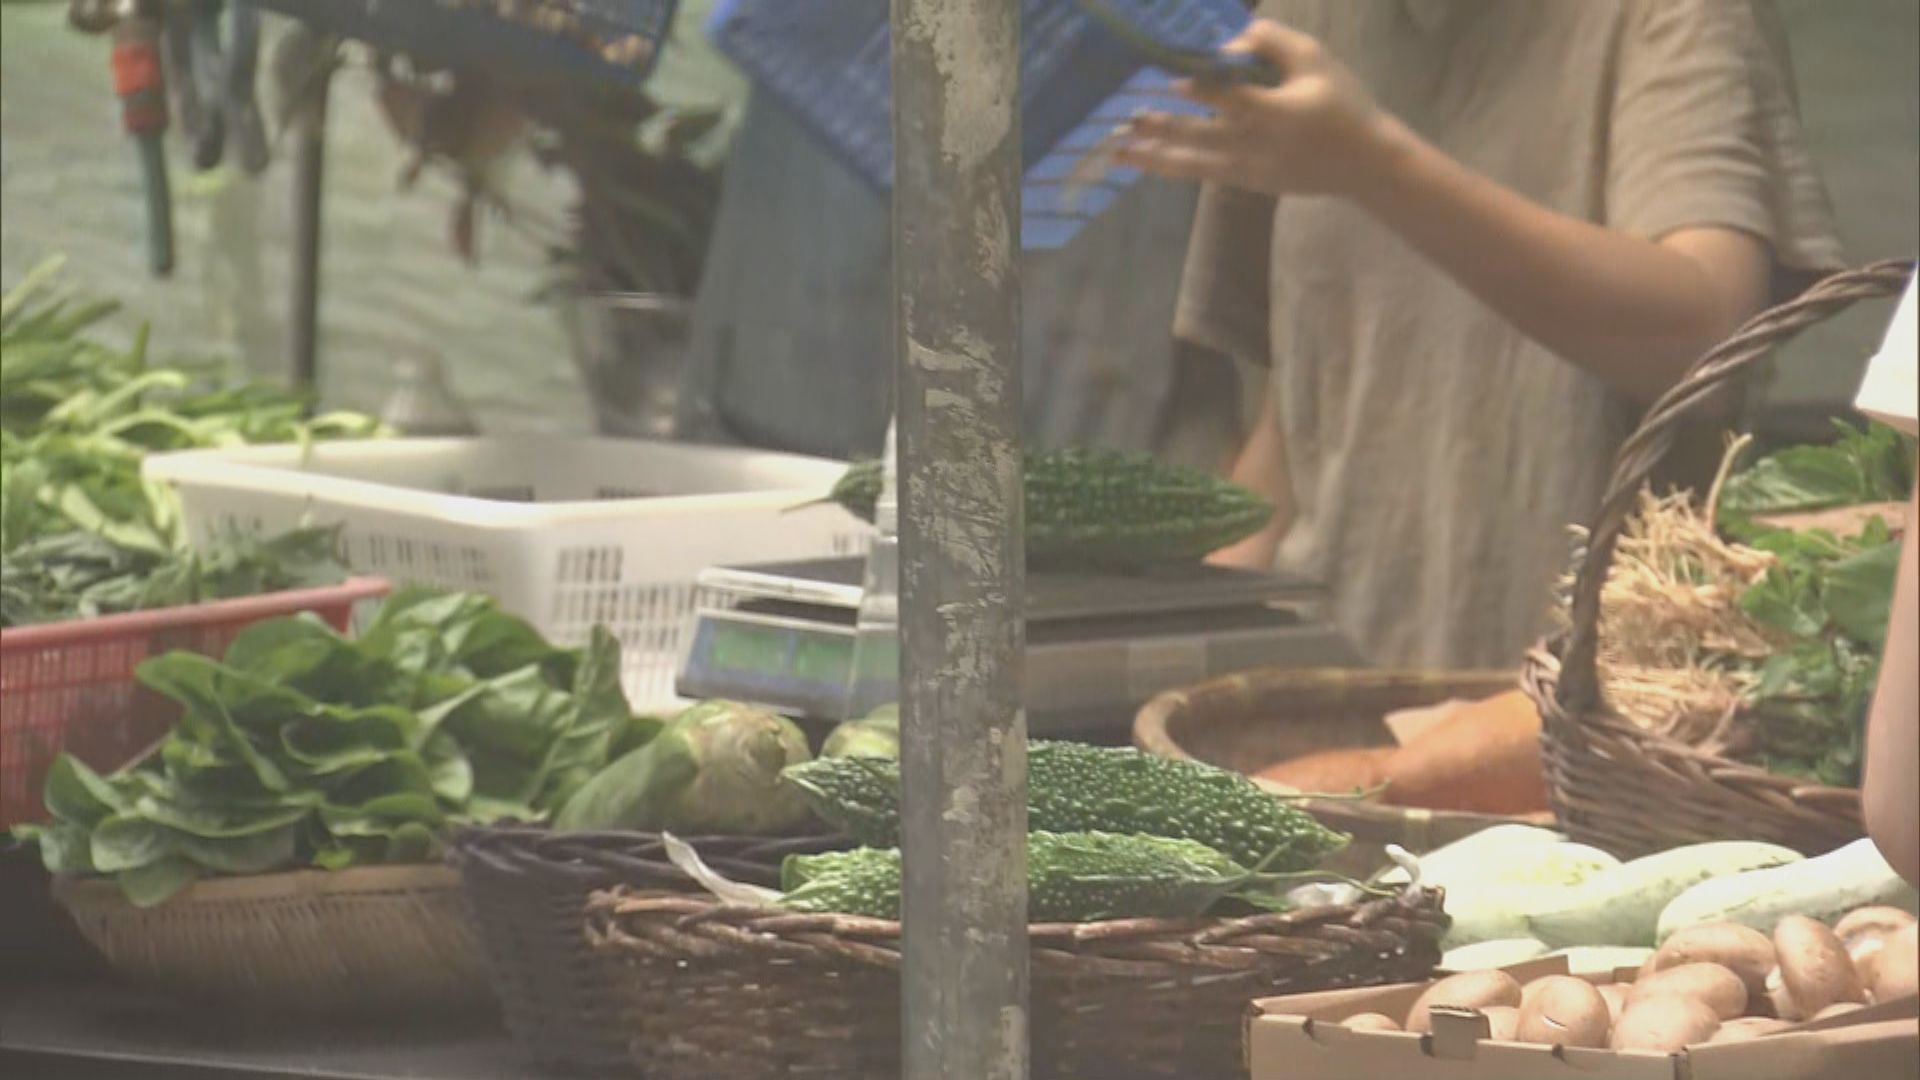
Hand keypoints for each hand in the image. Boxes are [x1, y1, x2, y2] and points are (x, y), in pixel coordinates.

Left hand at [1114, 21, 1405, 198]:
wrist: (1363, 163)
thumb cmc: (1341, 103)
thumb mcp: (1316, 59)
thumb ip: (1272, 42)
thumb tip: (1226, 37)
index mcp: (1278, 112)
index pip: (1234, 99)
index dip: (1202, 90)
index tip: (1170, 79)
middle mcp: (1256, 145)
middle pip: (1201, 135)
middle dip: (1160, 126)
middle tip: (1122, 117)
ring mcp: (1248, 169)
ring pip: (1192, 163)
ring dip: (1153, 155)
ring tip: (1117, 150)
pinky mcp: (1244, 182)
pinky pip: (1200, 173)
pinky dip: (1170, 167)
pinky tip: (1142, 160)